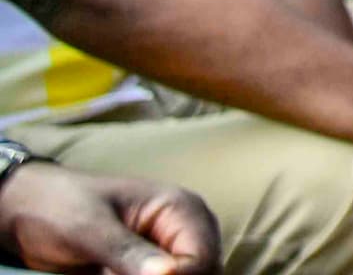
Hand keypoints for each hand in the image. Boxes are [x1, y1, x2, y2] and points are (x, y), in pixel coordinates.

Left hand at [0, 162, 221, 274]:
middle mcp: (184, 233)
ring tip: (104, 271)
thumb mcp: (89, 229)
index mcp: (181, 209)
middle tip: (110, 272)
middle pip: (200, 274)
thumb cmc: (59, 206)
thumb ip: (128, 251)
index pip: (201, 258)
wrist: (28, 211)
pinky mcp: (148, 271)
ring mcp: (167, 254)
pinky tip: (104, 274)